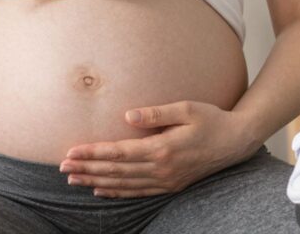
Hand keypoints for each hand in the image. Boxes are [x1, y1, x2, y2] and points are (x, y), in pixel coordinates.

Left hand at [59, 100, 254, 198]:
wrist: (236, 141)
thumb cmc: (212, 119)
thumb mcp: (187, 108)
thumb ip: (156, 113)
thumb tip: (128, 115)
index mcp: (163, 148)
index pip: (119, 153)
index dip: (93, 153)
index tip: (72, 151)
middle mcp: (161, 169)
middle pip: (116, 171)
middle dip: (88, 169)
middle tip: (63, 167)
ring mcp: (165, 180)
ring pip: (123, 184)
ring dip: (96, 182)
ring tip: (74, 180)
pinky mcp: (170, 185)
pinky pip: (137, 192)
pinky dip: (117, 192)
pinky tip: (101, 190)